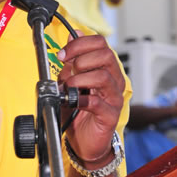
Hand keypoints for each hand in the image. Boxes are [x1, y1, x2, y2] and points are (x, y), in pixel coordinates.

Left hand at [57, 33, 124, 164]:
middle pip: (106, 55)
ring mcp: (114, 98)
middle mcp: (114, 80)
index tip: (63, 54)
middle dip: (81, 59)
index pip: (100, 43)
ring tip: (69, 88)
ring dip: (79, 80)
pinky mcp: (110, 116)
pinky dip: (81, 100)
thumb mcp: (70, 79)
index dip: (79, 44)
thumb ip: (72, 60)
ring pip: (103, 77)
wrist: (83, 140)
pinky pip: (98, 103)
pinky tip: (73, 102)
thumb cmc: (78, 110)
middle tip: (68, 71)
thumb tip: (72, 35)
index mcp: (105, 68)